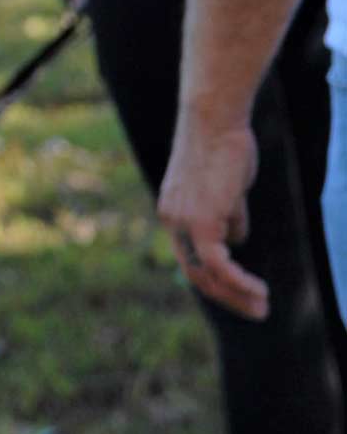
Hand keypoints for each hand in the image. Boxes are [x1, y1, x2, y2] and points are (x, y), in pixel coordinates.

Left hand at [157, 116, 268, 319]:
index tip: (241, 294)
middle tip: (256, 311)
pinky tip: (257, 289)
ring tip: (261, 306)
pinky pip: (216, 263)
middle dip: (226, 297)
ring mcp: (183, 222)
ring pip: (205, 274)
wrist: (214, 122)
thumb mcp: (225, 188)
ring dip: (235, 295)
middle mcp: (172, 221)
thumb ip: (227, 215)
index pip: (190, 258)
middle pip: (194, 273)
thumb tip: (236, 241)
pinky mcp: (200, 220)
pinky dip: (237, 281)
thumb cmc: (224, 148)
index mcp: (174, 213)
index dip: (215, 280)